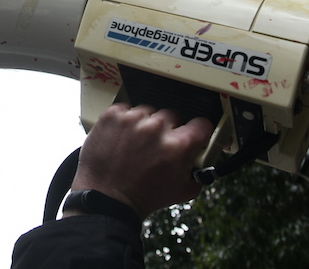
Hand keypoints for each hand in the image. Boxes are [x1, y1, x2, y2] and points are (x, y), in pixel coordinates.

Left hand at [68, 103, 213, 219]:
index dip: (198, 131)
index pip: (201, 124)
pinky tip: (123, 138)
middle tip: (157, 146)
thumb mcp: (181, 190)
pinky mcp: (112, 116)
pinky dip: (125, 121)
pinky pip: (125, 109)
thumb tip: (202, 160)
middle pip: (172, 115)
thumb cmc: (142, 196)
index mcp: (177, 145)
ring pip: (148, 111)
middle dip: (168, 130)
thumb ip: (197, 172)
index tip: (193, 133)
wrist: (106, 198)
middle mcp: (156, 128)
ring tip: (136, 144)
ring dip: (145, 124)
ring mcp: (132, 120)